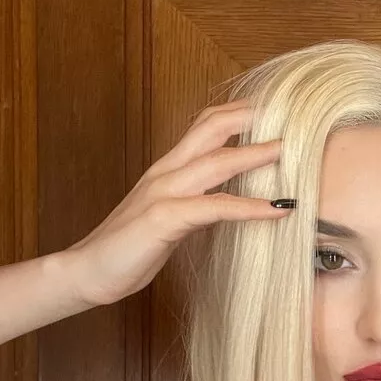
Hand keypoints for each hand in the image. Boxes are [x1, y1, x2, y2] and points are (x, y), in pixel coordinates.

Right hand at [66, 100, 290, 306]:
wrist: (89, 271)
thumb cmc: (130, 247)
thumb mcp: (172, 217)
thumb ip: (198, 202)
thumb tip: (232, 201)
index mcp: (168, 168)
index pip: (206, 124)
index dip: (240, 113)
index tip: (275, 110)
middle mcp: (166, 172)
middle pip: (212, 127)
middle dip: (252, 117)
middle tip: (291, 114)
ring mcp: (164, 192)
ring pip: (216, 161)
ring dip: (257, 154)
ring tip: (290, 151)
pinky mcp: (165, 219)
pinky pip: (215, 207)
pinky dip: (250, 207)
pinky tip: (278, 209)